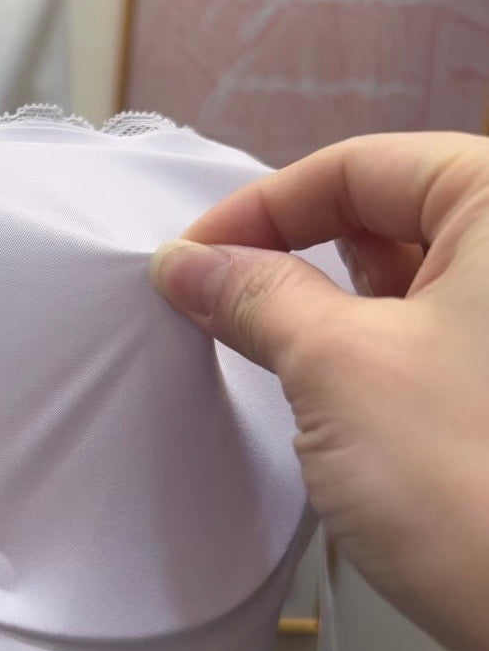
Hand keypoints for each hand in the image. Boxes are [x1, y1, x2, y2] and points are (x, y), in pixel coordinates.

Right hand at [150, 131, 488, 650]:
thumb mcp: (338, 368)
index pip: (362, 166)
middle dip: (296, 260)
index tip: (192, 260)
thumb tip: (189, 264)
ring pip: (414, 286)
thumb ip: (256, 296)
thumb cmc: (474, 483)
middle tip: (220, 309)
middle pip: (391, 217)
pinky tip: (335, 407)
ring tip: (272, 360)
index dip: (261, 209)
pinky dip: (375, 359)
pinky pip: (439, 342)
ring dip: (332, 314)